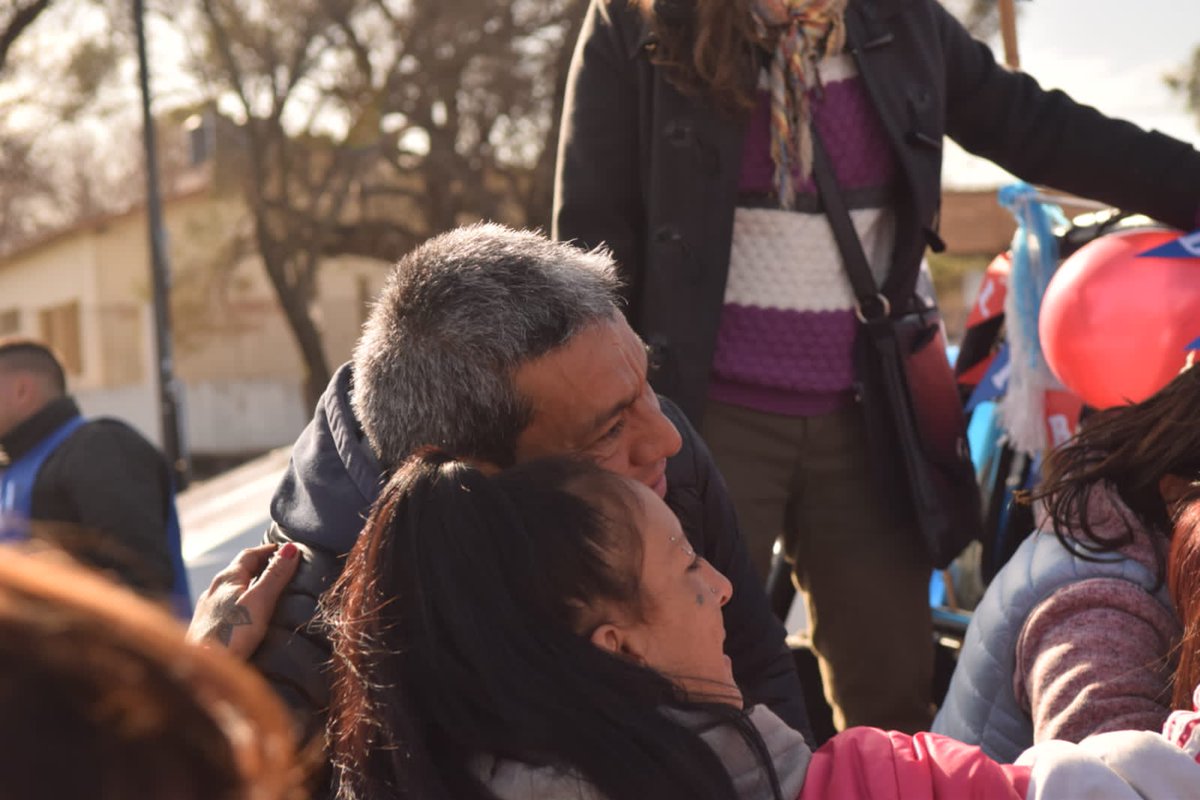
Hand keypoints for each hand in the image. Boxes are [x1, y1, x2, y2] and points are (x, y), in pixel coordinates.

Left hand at [187, 542, 300, 659]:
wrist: (198, 671)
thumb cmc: (230, 635)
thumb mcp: (259, 601)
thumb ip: (275, 575)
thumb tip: (291, 548)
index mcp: (226, 579)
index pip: (249, 554)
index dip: (269, 550)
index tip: (287, 550)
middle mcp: (213, 590)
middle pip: (239, 571)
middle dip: (260, 567)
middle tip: (282, 570)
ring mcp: (207, 610)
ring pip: (231, 591)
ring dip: (249, 587)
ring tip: (268, 594)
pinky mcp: (205, 630)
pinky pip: (226, 609)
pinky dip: (240, 605)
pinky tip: (246, 620)